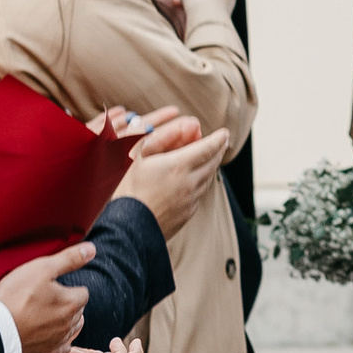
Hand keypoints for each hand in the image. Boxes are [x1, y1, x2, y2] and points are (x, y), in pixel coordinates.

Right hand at [0, 243, 91, 352]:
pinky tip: (37, 331)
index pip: (82, 292)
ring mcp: (58, 341)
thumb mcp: (42, 268)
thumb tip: (92, 249)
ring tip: (41, 314)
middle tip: (45, 299)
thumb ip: (69, 259)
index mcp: (73, 303)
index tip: (51, 287)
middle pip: (77, 310)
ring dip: (61, 321)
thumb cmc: (17, 296)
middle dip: (66, 304)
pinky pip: (57, 345)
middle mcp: (70, 324)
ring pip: (69, 328)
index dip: (67, 288)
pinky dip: (51, 337)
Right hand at [119, 118, 230, 238]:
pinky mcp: (187, 214)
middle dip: (218, 151)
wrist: (127, 227)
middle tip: (221, 142)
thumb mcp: (139, 156)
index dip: (219, 139)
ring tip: (210, 158)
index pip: (208, 148)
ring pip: (207, 179)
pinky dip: (201, 183)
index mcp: (178, 166)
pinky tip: (194, 181)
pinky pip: (199, 195)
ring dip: (211, 166)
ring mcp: (190, 201)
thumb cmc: (128, 189)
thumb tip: (185, 125)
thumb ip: (163, 137)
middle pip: (212, 163)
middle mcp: (189, 183)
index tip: (225, 132)